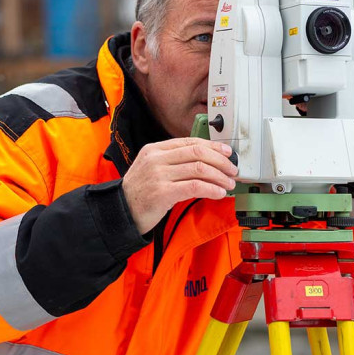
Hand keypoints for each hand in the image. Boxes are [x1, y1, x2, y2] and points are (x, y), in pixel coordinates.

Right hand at [122, 138, 237, 234]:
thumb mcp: (152, 168)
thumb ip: (173, 161)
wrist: (121, 211)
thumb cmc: (140, 192)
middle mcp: (156, 159)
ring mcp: (159, 175)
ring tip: (228, 184)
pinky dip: (211, 189)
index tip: (227, 153)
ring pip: (199, 169)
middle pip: (198, 153)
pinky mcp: (163, 193)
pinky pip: (195, 187)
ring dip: (219, 177)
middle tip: (232, 170)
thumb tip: (206, 161)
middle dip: (221, 161)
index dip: (213, 147)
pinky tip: (219, 193)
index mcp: (155, 149)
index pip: (190, 142)